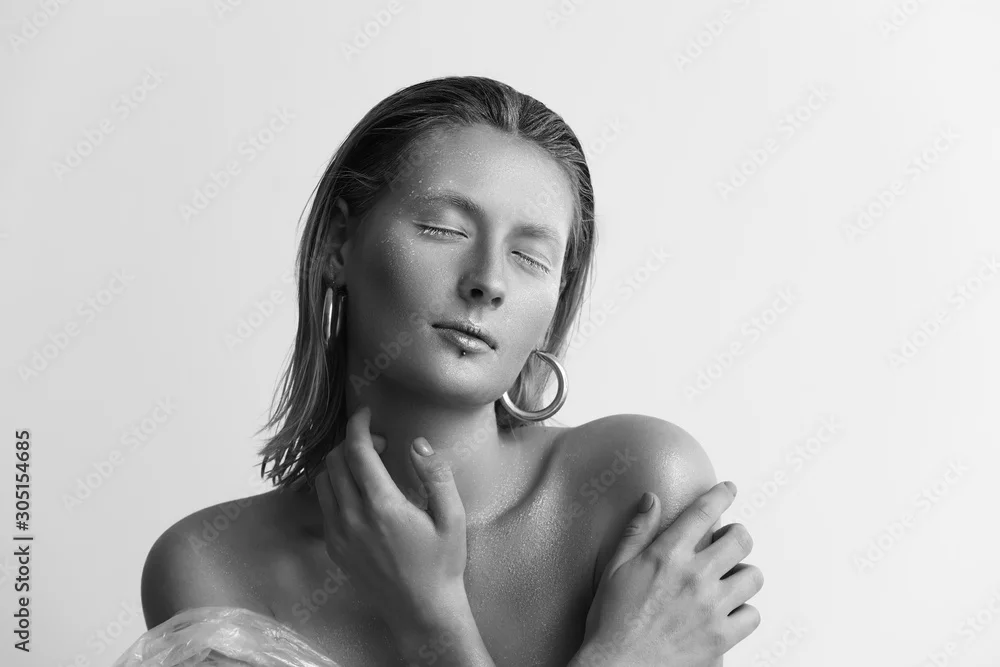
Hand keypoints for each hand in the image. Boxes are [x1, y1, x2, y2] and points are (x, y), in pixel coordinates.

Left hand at [315, 405, 470, 647]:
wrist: (421, 611)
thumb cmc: (441, 564)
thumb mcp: (452, 517)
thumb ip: (436, 475)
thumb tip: (418, 444)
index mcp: (383, 506)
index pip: (356, 450)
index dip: (359, 424)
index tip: (368, 414)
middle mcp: (353, 518)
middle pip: (335, 460)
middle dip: (353, 441)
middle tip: (379, 444)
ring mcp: (339, 534)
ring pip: (323, 480)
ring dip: (342, 463)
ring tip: (369, 467)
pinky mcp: (334, 547)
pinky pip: (324, 504)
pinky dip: (336, 486)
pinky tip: (361, 493)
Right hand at [577, 482, 761, 666]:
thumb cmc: (612, 621)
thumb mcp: (615, 568)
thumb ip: (637, 531)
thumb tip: (651, 500)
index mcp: (668, 555)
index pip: (704, 513)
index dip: (721, 495)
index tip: (729, 490)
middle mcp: (695, 576)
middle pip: (741, 540)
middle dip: (737, 535)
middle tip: (728, 542)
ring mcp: (712, 607)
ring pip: (753, 576)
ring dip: (743, 574)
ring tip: (730, 579)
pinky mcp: (722, 637)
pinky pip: (752, 615)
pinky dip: (744, 612)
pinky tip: (729, 612)